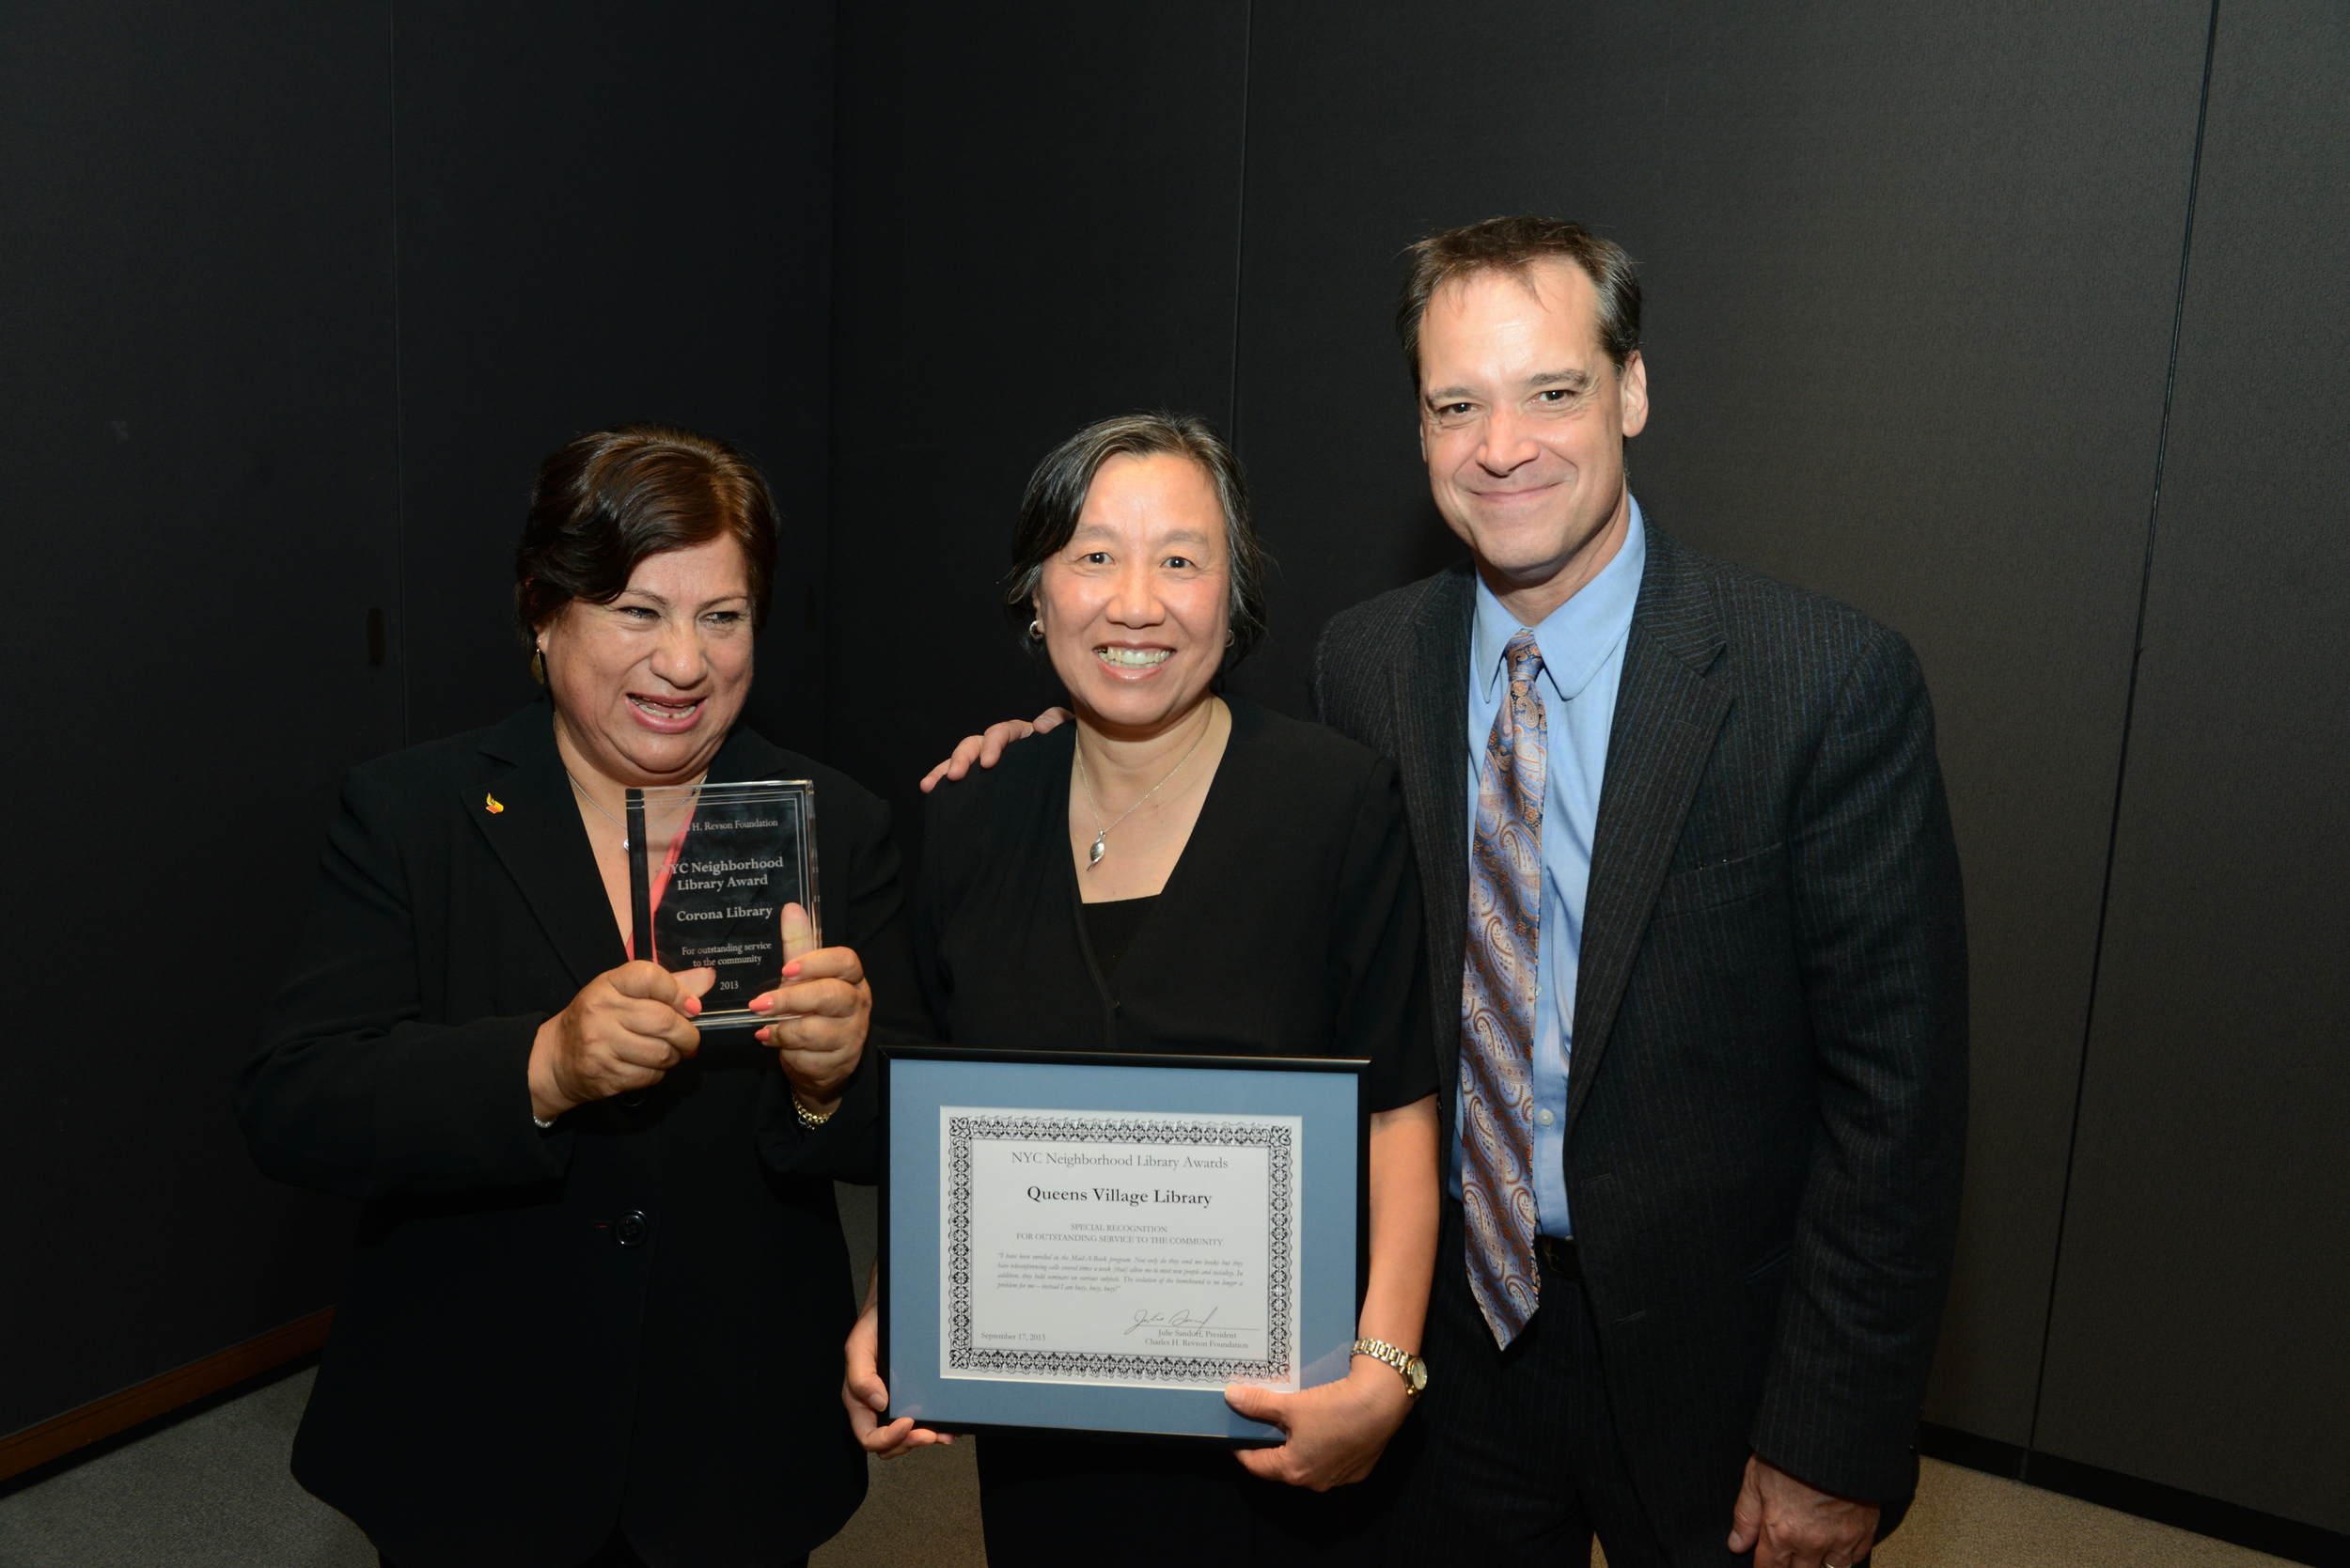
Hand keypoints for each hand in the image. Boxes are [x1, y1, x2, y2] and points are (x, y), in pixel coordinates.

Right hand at [528, 961, 711, 1120]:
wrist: (556, 1057)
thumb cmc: (597, 1019)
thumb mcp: (622, 993)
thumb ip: (664, 986)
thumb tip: (706, 980)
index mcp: (607, 985)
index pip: (650, 977)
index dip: (678, 992)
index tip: (691, 1006)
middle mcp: (600, 1012)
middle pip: (664, 1021)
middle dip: (687, 1034)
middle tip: (689, 1038)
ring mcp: (600, 1045)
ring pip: (662, 1052)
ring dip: (675, 1055)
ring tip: (668, 1051)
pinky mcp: (605, 1075)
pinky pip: (650, 1075)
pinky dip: (658, 1073)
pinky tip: (648, 1065)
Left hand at [748, 904, 869, 1113]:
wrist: (821, 1061)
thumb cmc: (813, 1012)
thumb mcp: (804, 977)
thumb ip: (799, 945)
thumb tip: (791, 908)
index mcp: (852, 979)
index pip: (845, 962)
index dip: (816, 963)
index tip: (786, 969)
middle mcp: (858, 1005)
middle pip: (830, 996)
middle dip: (790, 999)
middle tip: (760, 1003)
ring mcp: (852, 1035)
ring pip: (817, 1029)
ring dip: (784, 1028)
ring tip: (765, 1027)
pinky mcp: (840, 1061)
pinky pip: (810, 1055)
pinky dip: (786, 1049)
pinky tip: (774, 1042)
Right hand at [842, 1301, 954, 1458]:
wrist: (894, 1307)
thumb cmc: (873, 1327)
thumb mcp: (858, 1347)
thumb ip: (861, 1377)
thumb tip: (878, 1403)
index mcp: (861, 1402)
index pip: (869, 1437)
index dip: (887, 1438)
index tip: (906, 1423)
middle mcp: (880, 1407)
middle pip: (891, 1444)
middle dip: (910, 1442)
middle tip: (929, 1434)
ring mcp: (901, 1404)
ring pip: (911, 1437)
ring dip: (929, 1438)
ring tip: (945, 1433)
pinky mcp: (919, 1397)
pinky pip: (929, 1420)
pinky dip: (941, 1426)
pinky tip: (952, 1421)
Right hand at [919, 707, 1069, 791]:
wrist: (1081, 788)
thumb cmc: (1074, 757)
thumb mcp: (1071, 736)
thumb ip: (1059, 722)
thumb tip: (1040, 726)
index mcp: (1021, 735)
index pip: (1001, 732)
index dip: (993, 744)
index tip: (989, 763)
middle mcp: (1002, 749)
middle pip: (974, 745)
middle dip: (961, 758)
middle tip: (953, 776)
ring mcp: (994, 768)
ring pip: (964, 763)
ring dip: (943, 771)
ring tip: (928, 785)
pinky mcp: (989, 787)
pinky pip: (966, 785)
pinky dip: (946, 788)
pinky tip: (932, 796)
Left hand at [1222, 1360, 1411, 1490]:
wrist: (1382, 1403)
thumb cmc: (1334, 1408)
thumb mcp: (1291, 1405)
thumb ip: (1259, 1403)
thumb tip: (1230, 1396)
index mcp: (1293, 1470)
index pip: (1256, 1465)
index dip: (1241, 1448)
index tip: (1234, 1435)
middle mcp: (1314, 1482)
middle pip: (1282, 1465)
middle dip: (1271, 1445)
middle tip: (1261, 1423)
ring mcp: (1339, 1478)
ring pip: (1308, 1463)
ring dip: (1298, 1447)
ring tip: (1292, 1423)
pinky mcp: (1358, 1470)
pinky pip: (1331, 1461)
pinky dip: (1322, 1447)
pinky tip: (1323, 1427)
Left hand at [1728, 1453, 1879, 1567]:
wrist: (1835, 1439)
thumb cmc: (1791, 1454)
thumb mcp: (1756, 1478)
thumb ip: (1746, 1516)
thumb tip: (1736, 1545)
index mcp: (1782, 1532)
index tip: (1764, 1563)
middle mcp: (1811, 1544)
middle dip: (1789, 1567)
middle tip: (1786, 1554)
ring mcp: (1840, 1541)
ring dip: (1816, 1565)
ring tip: (1809, 1553)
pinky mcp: (1863, 1534)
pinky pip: (1852, 1561)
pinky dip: (1841, 1558)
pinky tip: (1832, 1548)